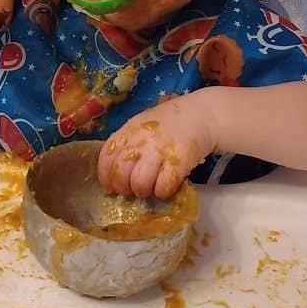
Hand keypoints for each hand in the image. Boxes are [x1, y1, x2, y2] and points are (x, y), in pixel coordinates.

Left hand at [98, 92, 216, 199]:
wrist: (201, 114)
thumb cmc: (168, 123)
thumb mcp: (140, 126)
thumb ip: (127, 144)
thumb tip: (114, 172)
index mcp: (128, 131)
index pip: (106, 158)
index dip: (105, 177)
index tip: (109, 188)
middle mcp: (140, 142)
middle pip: (120, 174)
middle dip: (124, 189)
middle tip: (132, 190)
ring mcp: (158, 152)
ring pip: (139, 183)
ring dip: (143, 191)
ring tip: (150, 189)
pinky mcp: (178, 163)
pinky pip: (163, 187)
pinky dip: (163, 192)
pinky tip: (166, 187)